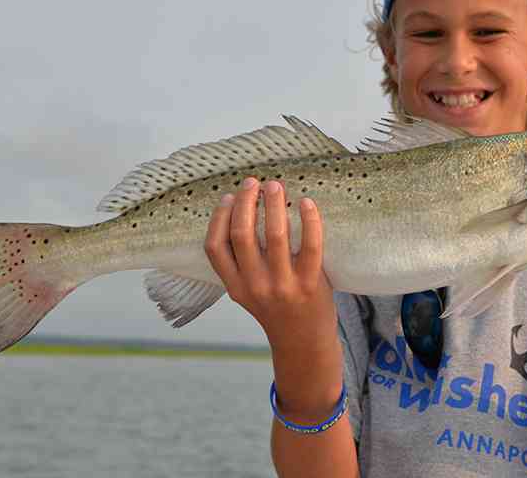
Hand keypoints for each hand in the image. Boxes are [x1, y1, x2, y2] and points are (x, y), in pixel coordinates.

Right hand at [204, 177, 336, 351]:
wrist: (304, 344)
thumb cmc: (277, 312)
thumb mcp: (248, 293)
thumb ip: (241, 265)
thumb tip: (241, 215)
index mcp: (236, 287)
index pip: (215, 248)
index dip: (218, 218)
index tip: (228, 197)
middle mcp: (256, 286)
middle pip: (242, 235)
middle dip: (245, 203)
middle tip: (253, 183)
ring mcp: (283, 285)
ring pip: (274, 235)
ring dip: (274, 204)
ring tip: (276, 186)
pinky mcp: (311, 283)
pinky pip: (311, 245)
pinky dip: (309, 220)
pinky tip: (308, 203)